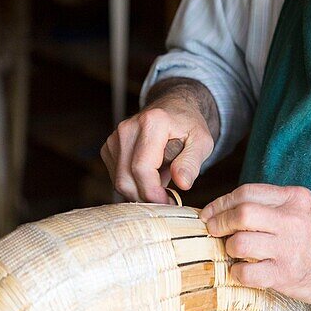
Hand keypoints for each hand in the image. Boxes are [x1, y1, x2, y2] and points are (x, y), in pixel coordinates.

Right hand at [101, 86, 214, 203]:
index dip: (153, 192)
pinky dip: (133, 184)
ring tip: (161, 179)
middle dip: (146, 197)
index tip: (168, 202)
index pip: (142, 168)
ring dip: (140, 191)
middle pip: (126, 178)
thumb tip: (182, 184)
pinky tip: (149, 175)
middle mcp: (128, 128)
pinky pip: (116, 177)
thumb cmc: (188, 125)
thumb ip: (191, 163)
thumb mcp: (202, 142)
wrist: (173, 109)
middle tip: (167, 199)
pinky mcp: (109, 147)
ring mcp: (115, 137)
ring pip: (119, 181)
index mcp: (152, 122)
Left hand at [200, 183, 310, 304]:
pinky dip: (238, 272)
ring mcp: (289, 248)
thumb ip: (273, 205)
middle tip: (212, 230)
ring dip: (229, 248)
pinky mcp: (286, 274)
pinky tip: (242, 271)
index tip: (209, 213)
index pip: (247, 192)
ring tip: (232, 251)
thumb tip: (230, 208)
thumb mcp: (303, 209)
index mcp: (294, 198)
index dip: (221, 202)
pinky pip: (248, 273)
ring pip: (240, 243)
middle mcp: (292, 219)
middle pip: (241, 214)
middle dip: (218, 222)